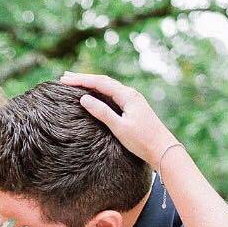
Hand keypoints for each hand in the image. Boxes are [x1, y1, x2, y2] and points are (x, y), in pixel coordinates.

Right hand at [60, 72, 180, 166]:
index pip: (99, 82)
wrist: (163, 150)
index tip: (64, 79)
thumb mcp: (119, 127)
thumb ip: (102, 112)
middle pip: (103, 81)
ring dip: (91, 83)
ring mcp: (132, 99)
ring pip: (108, 87)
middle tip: (65, 76)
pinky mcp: (133, 107)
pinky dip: (99, 91)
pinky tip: (93, 93)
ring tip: (75, 82)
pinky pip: (113, 94)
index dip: (80, 80)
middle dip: (84, 78)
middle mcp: (130, 93)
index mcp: (127, 95)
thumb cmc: (142, 141)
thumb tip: (84, 98)